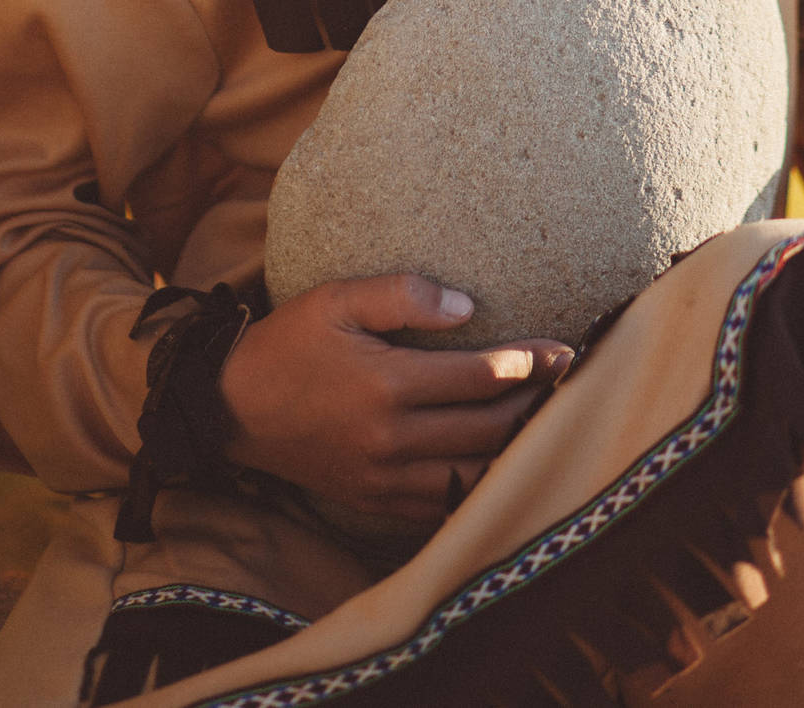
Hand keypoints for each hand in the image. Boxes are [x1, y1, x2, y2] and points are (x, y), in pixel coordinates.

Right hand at [217, 275, 571, 529]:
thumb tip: (467, 306)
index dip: (530, 363)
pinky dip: (478, 491)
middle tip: (573, 387)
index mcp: (386, 384)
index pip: (480, 377)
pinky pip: (442, 507)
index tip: (564, 351)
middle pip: (488, 430)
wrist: (231, 409)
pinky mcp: (374, 501)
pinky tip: (501, 470)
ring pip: (473, 476)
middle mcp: (391, 440)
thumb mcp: (336, 297)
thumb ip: (402, 296)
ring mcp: (384, 479)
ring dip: (515, 453)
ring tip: (549, 428)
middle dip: (536, 407)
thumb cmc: (288, 343)